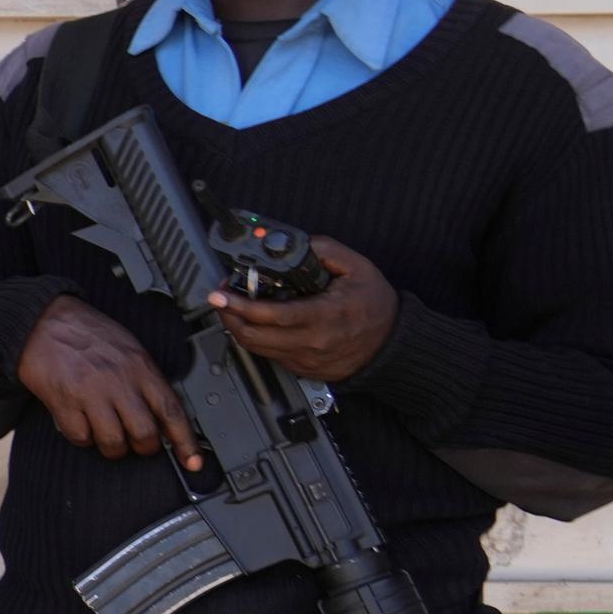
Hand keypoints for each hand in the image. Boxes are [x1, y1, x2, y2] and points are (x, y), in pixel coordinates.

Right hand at [17, 295, 199, 467]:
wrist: (43, 322)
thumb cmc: (87, 334)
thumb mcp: (129, 348)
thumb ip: (146, 379)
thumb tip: (162, 413)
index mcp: (140, 367)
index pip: (172, 411)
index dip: (186, 442)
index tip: (193, 462)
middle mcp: (119, 381)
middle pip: (144, 434)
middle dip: (144, 448)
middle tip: (138, 444)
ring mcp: (90, 393)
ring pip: (114, 442)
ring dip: (114, 448)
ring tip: (108, 438)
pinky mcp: (64, 402)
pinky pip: (81, 437)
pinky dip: (83, 438)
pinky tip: (81, 424)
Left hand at [211, 232, 397, 381]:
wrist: (392, 342)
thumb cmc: (376, 305)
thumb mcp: (357, 268)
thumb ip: (324, 251)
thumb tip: (296, 244)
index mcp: (324, 315)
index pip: (271, 315)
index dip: (239, 306)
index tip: (221, 295)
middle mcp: (312, 342)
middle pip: (253, 335)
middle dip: (228, 316)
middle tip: (220, 299)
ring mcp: (305, 359)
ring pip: (256, 349)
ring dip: (238, 327)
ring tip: (233, 309)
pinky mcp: (302, 369)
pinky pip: (269, 356)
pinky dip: (257, 339)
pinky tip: (257, 323)